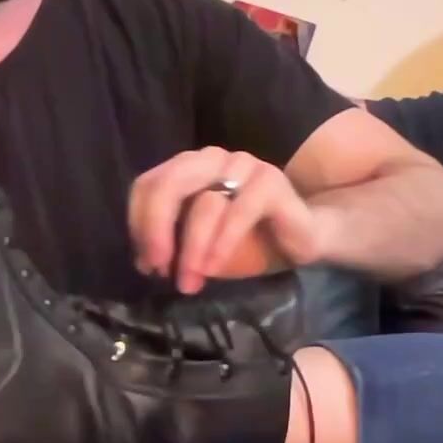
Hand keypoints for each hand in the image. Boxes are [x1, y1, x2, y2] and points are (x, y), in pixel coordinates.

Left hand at [129, 147, 323, 292]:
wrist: (302, 238)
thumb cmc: (247, 240)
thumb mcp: (200, 246)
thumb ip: (172, 246)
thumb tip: (144, 262)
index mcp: (188, 168)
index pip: (148, 185)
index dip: (139, 224)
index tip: (146, 263)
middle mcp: (212, 159)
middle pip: (170, 184)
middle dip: (156, 229)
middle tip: (158, 268)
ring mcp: (244, 165)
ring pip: (205, 203)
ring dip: (192, 248)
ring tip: (189, 283)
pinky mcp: (272, 181)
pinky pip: (240, 211)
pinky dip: (222, 242)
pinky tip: (214, 268)